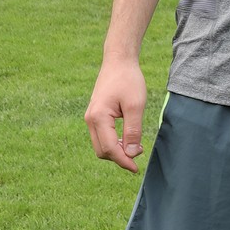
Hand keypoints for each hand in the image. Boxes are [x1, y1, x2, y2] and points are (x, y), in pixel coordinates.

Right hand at [85, 53, 147, 170]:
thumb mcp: (136, 106)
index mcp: (98, 118)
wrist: (118, 61)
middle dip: (120, 157)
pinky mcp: (95, 115)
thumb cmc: (128, 80)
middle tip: (139, 153)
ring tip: (136, 146)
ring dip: (117, 151)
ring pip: (101, 145)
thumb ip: (133, 131)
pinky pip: (101, 137)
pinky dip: (113, 143)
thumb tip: (132, 154)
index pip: (110, 149)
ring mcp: (90, 118)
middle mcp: (90, 120)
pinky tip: (128, 139)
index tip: (137, 168)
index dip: (123, 161)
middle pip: (102, 151)